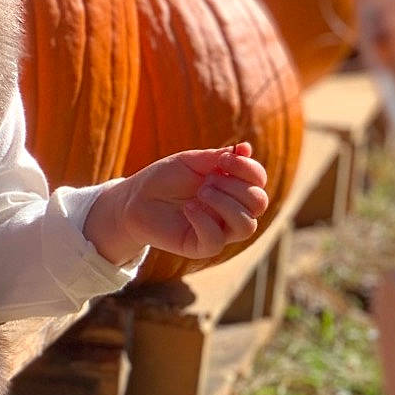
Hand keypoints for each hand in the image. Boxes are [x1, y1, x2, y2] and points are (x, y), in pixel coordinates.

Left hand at [85, 142, 271, 267]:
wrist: (135, 199)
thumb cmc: (164, 179)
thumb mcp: (191, 163)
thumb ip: (218, 158)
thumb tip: (246, 148)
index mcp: (232, 187)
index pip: (259, 181)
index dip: (248, 168)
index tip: (223, 159)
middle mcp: (231, 210)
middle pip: (259, 203)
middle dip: (236, 186)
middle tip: (207, 180)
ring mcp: (218, 230)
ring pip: (247, 226)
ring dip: (226, 204)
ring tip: (201, 192)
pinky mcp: (200, 246)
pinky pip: (217, 241)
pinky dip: (205, 221)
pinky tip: (188, 208)